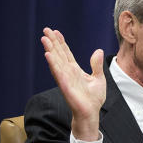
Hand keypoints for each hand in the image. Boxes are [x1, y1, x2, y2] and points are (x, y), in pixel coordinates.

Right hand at [40, 27, 104, 141]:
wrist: (91, 113)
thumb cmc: (93, 98)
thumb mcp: (98, 78)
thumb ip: (96, 65)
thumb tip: (98, 51)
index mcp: (75, 70)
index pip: (66, 53)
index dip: (61, 42)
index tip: (55, 32)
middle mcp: (68, 72)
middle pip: (58, 54)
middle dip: (52, 42)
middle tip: (45, 30)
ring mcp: (65, 78)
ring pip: (56, 61)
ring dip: (50, 49)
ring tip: (44, 38)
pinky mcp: (65, 85)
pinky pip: (58, 72)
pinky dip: (53, 63)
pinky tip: (48, 54)